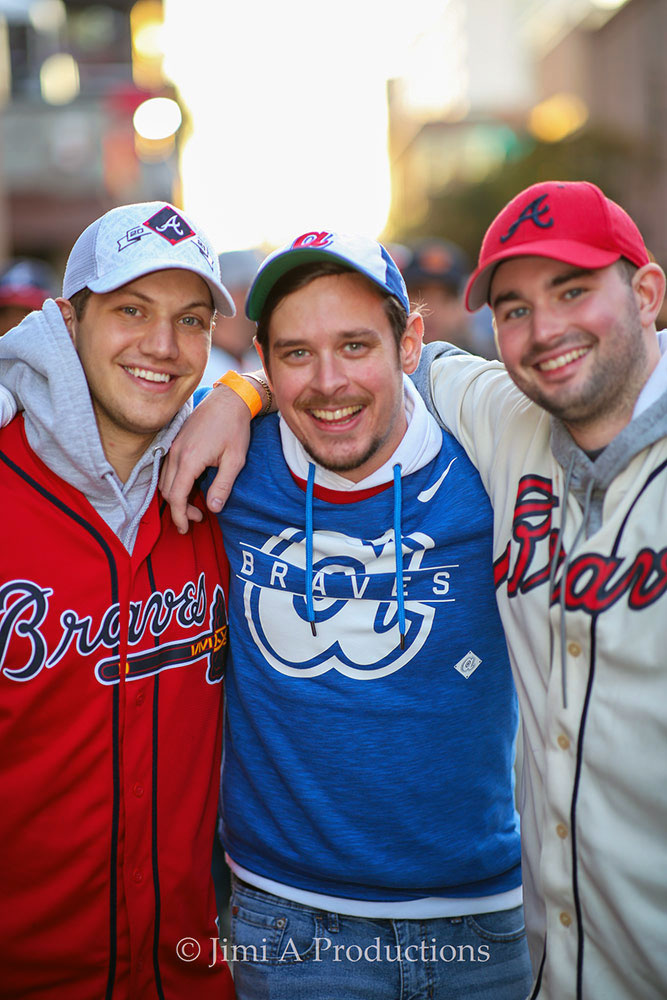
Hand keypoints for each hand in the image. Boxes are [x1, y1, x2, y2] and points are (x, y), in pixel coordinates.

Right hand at [160, 384, 251, 531]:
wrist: (229, 400)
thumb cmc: (234, 428)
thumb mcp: (235, 460)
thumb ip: (223, 485)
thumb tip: (214, 508)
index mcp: (189, 459)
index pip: (176, 496)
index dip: (180, 516)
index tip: (186, 528)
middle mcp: (176, 453)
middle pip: (167, 491)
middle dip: (179, 509)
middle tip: (198, 517)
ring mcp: (173, 446)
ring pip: (165, 480)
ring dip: (176, 496)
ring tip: (195, 505)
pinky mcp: (176, 442)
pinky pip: (167, 469)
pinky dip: (174, 483)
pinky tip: (191, 486)